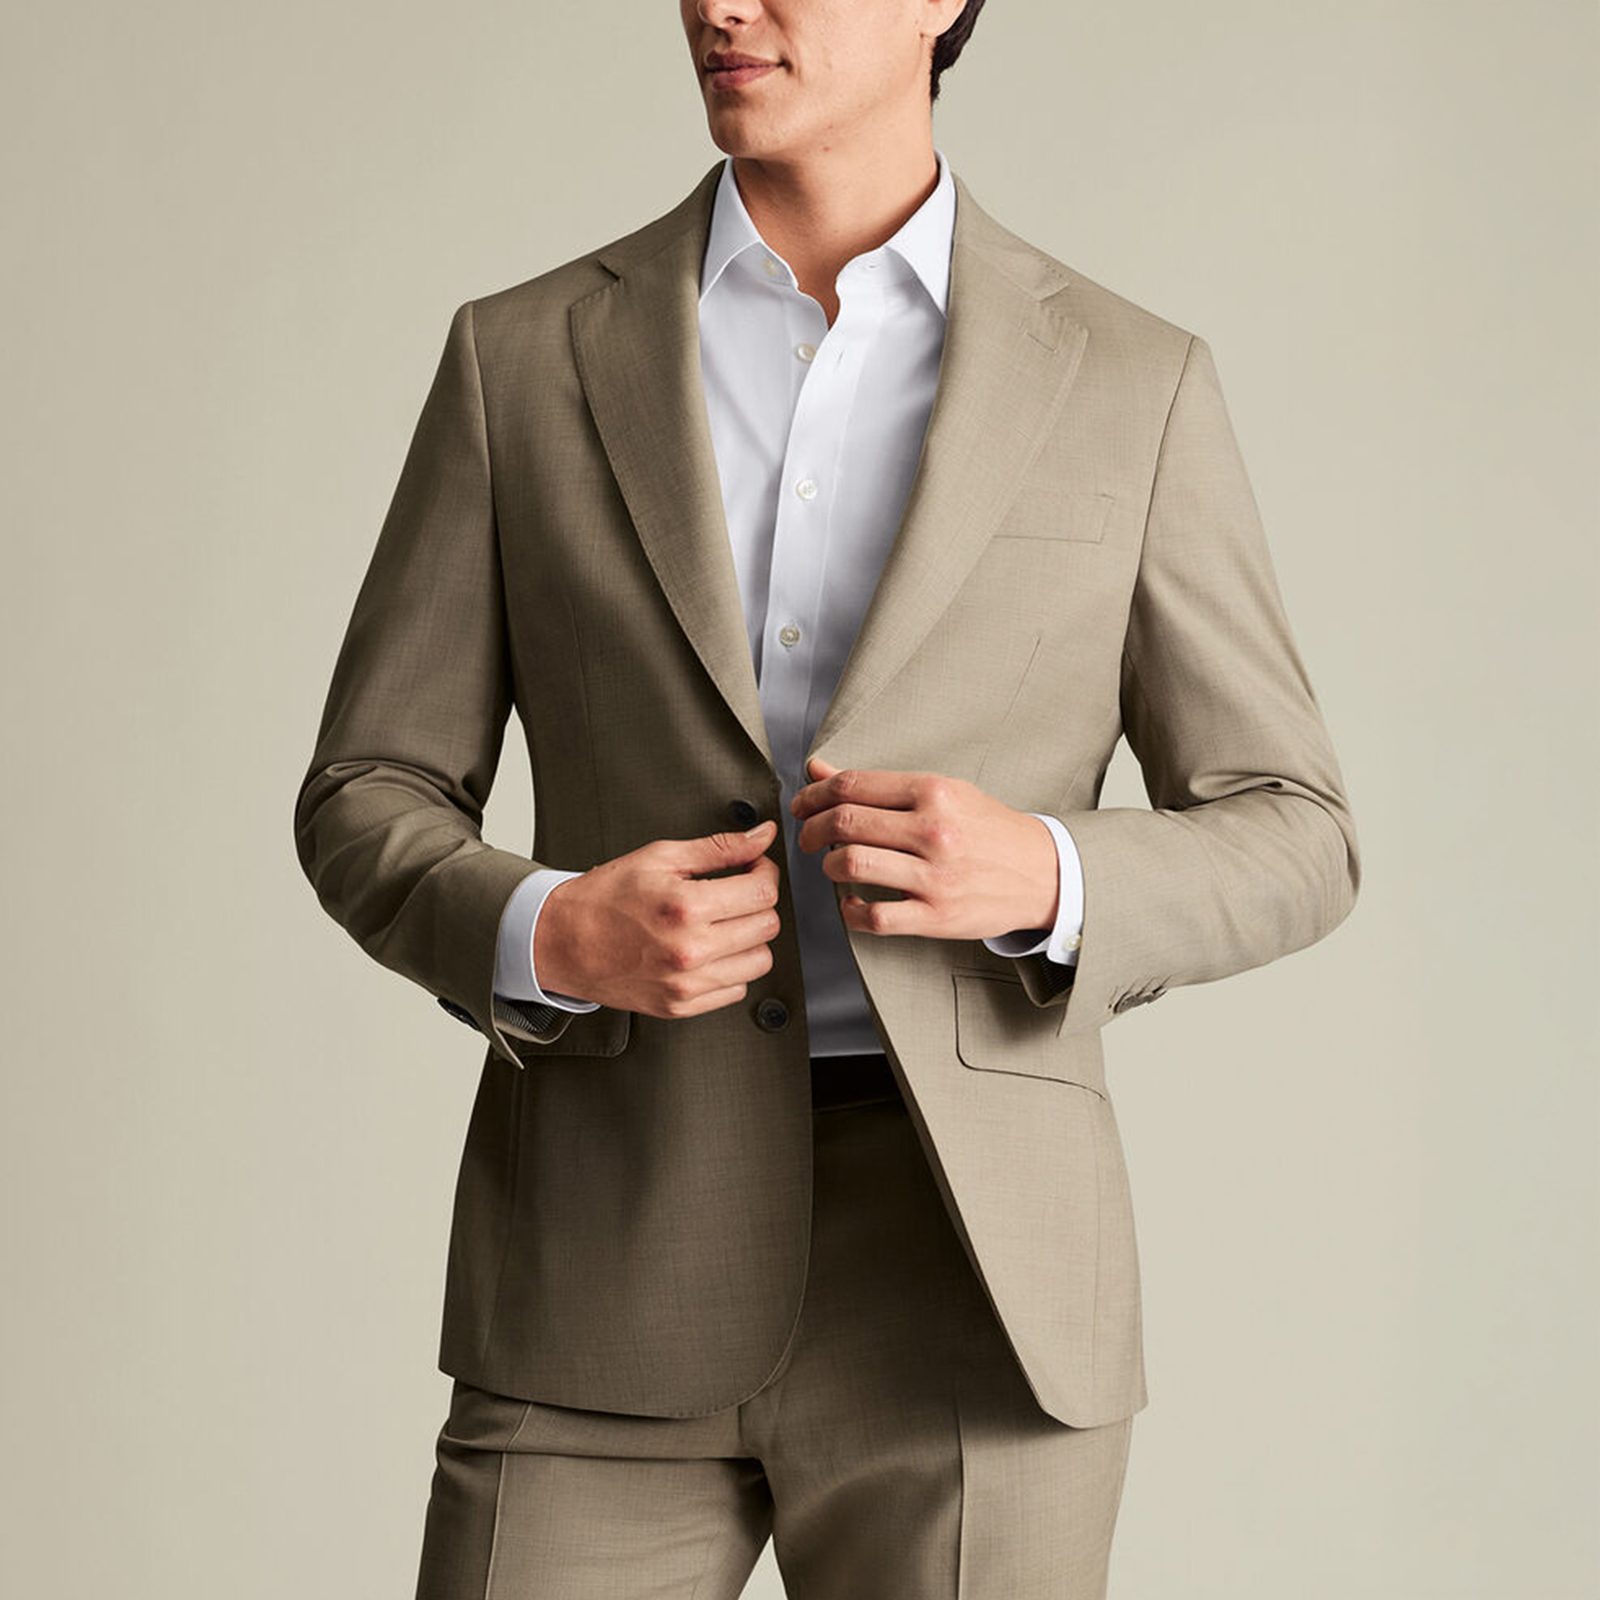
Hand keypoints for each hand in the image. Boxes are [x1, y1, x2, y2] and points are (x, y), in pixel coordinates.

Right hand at [534, 821, 781, 1018]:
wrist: (562, 941)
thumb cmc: (604, 898)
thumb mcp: (660, 857)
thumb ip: (719, 848)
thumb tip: (762, 836)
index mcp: (686, 907)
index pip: (762, 892)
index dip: (765, 873)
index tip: (754, 868)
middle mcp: (690, 950)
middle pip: (767, 926)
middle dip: (758, 902)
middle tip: (736, 892)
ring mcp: (687, 984)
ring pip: (760, 961)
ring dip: (750, 938)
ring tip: (723, 923)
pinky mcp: (681, 1006)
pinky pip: (736, 989)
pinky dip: (731, 968)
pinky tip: (709, 950)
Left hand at [789, 757, 1058, 940]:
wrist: (1043, 871)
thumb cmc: (987, 829)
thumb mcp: (941, 792)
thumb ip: (878, 785)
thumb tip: (818, 769)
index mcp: (933, 792)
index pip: (852, 785)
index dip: (814, 795)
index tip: (802, 806)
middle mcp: (933, 830)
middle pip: (845, 823)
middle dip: (812, 831)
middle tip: (809, 838)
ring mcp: (935, 876)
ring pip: (852, 865)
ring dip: (829, 867)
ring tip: (834, 866)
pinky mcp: (937, 916)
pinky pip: (874, 917)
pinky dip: (850, 911)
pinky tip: (852, 903)